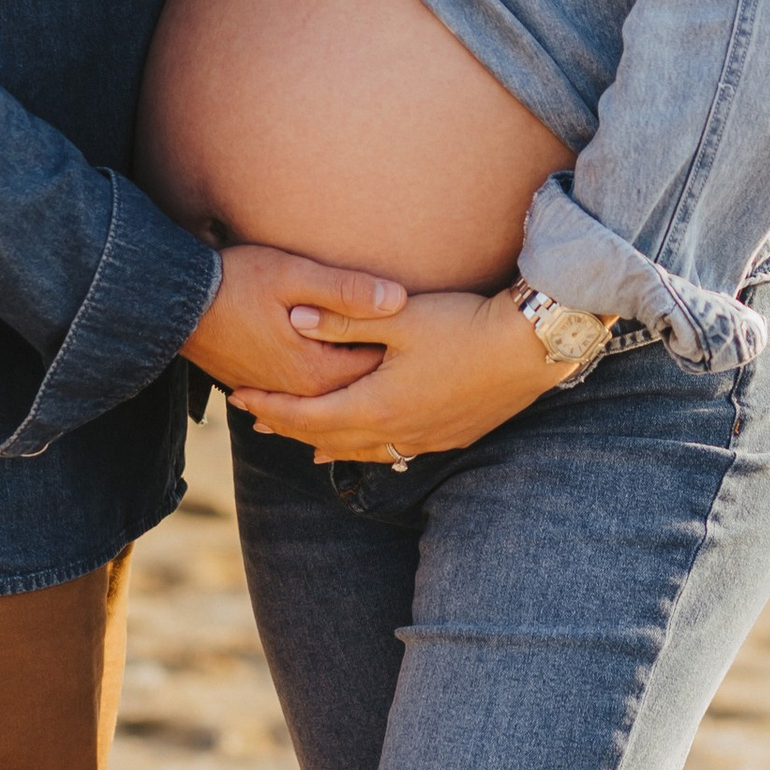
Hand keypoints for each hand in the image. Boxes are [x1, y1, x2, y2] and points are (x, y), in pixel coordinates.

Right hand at [183, 244, 406, 398]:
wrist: (174, 302)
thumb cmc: (235, 281)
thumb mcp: (294, 275)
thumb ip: (346, 290)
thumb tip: (398, 299)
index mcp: (314, 371)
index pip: (376, 371)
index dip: (404, 354)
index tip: (428, 333)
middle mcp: (298, 393)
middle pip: (356, 393)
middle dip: (385, 379)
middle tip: (420, 362)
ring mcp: (276, 394)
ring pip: (330, 403)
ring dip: (356, 394)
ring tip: (389, 386)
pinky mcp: (259, 388)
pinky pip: (303, 404)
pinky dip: (325, 402)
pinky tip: (339, 396)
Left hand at [229, 286, 556, 461]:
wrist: (529, 350)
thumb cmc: (464, 326)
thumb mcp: (398, 317)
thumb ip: (343, 319)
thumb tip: (293, 318)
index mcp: (377, 405)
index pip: (307, 414)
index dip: (271, 406)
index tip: (240, 397)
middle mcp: (397, 431)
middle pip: (328, 437)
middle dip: (290, 426)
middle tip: (257, 418)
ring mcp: (426, 439)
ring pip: (362, 450)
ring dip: (328, 443)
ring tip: (304, 441)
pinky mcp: (451, 437)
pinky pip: (397, 452)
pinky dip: (369, 448)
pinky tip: (371, 444)